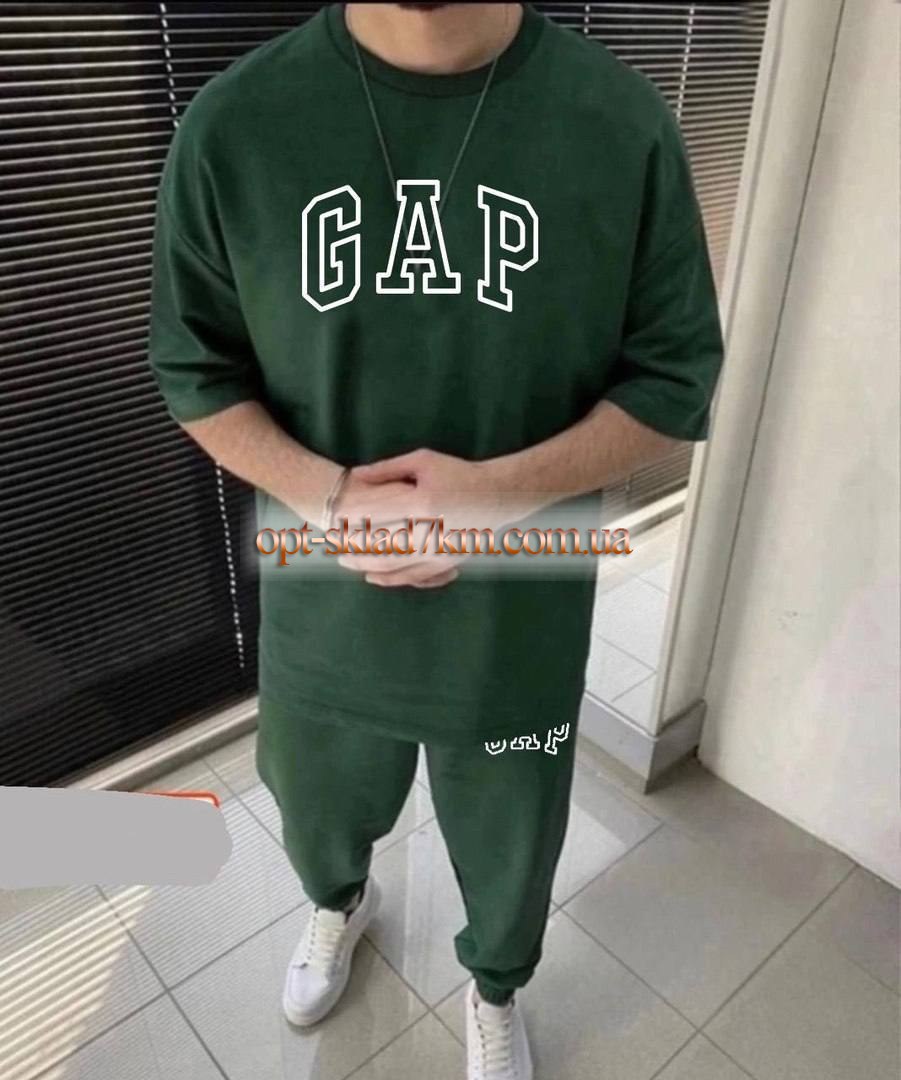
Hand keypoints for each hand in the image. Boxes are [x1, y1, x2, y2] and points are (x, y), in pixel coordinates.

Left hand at [335, 449, 505, 586]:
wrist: (498, 496)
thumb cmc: (458, 474)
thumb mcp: (423, 461)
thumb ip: (387, 469)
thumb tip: (354, 477)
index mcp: (421, 501)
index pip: (374, 511)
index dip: (348, 516)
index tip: (330, 516)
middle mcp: (429, 530)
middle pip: (377, 541)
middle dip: (350, 543)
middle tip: (329, 542)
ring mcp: (437, 550)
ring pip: (391, 563)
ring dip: (363, 564)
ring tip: (343, 560)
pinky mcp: (445, 563)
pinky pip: (412, 575)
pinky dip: (388, 578)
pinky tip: (370, 576)